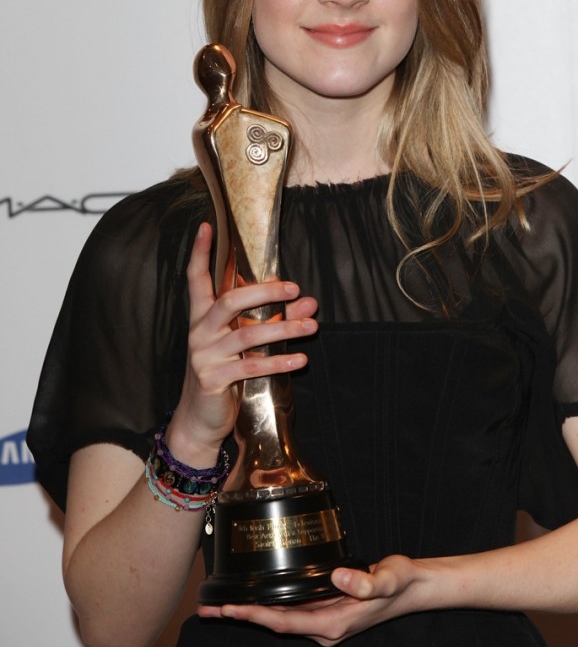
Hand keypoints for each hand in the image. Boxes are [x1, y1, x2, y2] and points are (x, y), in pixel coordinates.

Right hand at [168, 222, 317, 461]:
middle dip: (262, 291)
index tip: (207, 226)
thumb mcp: (246, 343)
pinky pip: (250, 367)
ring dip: (283, 329)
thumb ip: (275, 319)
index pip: (197, 278)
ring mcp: (204, 356)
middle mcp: (199, 332)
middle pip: (228, 301)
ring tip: (312, 327)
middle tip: (294, 288)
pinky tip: (300, 359)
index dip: (200, 252)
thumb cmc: (223, 373)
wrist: (200, 420)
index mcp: (202, 317)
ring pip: (246, 335)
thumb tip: (309, 303)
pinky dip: (278, 361)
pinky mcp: (213, 380)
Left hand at [199, 555, 427, 645]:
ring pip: (278, 618)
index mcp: (333, 623)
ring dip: (249, 612)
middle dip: (240, 617)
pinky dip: (265, 605)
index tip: (229, 610)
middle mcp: (323, 626)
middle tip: (206, 610)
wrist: (413, 587)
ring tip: (218, 606)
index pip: (285, 622)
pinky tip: (252, 598)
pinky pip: (287, 610)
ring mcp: (322, 619)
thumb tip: (337, 578)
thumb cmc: (400, 582)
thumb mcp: (388, 579)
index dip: (255, 616)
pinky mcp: (323, 609)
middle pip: (274, 623)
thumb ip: (365, 582)